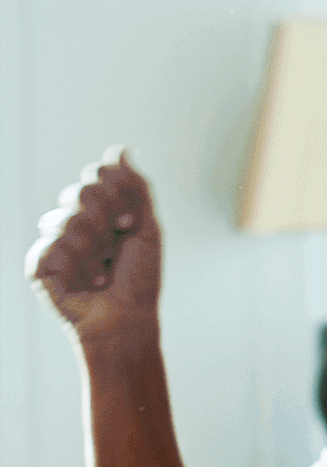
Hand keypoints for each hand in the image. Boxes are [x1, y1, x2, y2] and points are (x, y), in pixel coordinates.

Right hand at [25, 147, 161, 343]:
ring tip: (105, 272)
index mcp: (98, 211)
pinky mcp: (40, 266)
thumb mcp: (147, 228)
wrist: (130, 318)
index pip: (96, 176)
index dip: (115, 194)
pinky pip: (52, 245)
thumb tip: (119, 148)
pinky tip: (90, 283)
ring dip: (96, 248)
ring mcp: (54, 243)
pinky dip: (78, 264)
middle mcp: (72, 222)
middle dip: (106, 219)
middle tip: (118, 244)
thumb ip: (136, 187)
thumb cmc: (141, 279)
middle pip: (80, 191)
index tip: (129, 222)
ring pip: (67, 220)